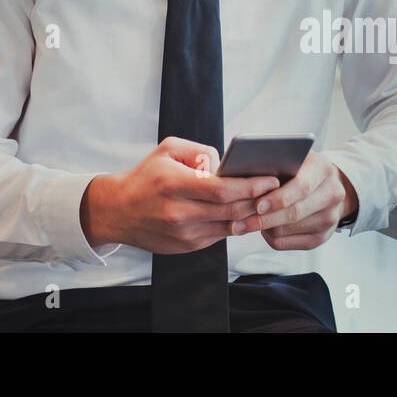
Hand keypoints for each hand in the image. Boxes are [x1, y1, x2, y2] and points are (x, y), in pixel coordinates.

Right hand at [80, 137, 278, 253]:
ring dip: (251, 215)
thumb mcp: (169, 150)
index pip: (223, 190)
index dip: (251, 186)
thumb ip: (202, 151)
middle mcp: (178, 212)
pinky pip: (219, 235)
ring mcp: (183, 233)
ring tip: (267, 201)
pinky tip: (245, 213)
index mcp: (174, 184)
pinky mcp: (186, 246)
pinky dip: (234, 224)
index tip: (271, 180)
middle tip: (277, 190)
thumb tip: (228, 165)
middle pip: (231, 210)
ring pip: (229, 226)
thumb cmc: (146, 176)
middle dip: (258, 200)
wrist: (118, 211)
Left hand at [238, 152, 358, 250]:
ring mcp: (330, 217)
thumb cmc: (301, 168)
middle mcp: (332, 194)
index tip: (257, 205)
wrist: (327, 184)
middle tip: (238, 223)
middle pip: (294, 213)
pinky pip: (288, 243)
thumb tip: (243, 169)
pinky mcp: (322, 237)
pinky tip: (263, 228)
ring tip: (246, 222)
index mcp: (323, 169)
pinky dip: (270, 237)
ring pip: (287, 230)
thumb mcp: (291, 156)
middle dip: (264, 219)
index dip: (278, 198)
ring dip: (264, 228)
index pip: (302, 187)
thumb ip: (273, 160)